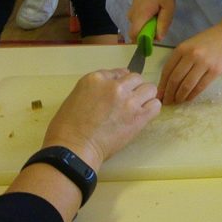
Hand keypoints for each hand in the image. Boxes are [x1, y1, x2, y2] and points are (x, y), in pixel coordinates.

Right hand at [43, 70, 160, 170]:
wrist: (73, 149)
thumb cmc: (66, 129)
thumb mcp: (76, 97)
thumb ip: (95, 89)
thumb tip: (111, 87)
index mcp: (95, 79)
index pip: (119, 72)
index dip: (120, 83)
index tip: (117, 94)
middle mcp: (115, 86)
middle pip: (136, 78)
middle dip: (133, 88)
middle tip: (127, 102)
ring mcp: (128, 100)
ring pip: (149, 88)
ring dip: (145, 97)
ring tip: (136, 108)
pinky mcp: (139, 116)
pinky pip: (155, 105)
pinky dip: (151, 109)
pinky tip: (143, 116)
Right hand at [129, 0, 174, 40]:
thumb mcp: (168, 6)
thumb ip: (164, 22)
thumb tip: (159, 38)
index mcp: (140, 16)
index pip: (135, 36)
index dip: (143, 41)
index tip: (155, 39)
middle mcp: (132, 17)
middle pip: (137, 34)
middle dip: (148, 34)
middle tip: (160, 24)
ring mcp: (131, 15)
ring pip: (138, 28)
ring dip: (148, 28)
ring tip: (159, 16)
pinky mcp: (133, 12)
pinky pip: (139, 23)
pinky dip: (146, 22)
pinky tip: (155, 14)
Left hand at [158, 26, 221, 104]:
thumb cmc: (207, 40)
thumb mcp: (189, 45)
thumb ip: (179, 60)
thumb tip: (168, 82)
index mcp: (182, 49)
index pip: (167, 71)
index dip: (161, 85)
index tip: (159, 95)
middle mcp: (191, 55)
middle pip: (175, 79)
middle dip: (169, 94)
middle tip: (167, 102)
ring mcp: (204, 63)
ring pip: (187, 85)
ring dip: (180, 96)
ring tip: (177, 101)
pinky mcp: (215, 71)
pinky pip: (200, 86)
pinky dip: (192, 95)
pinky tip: (188, 98)